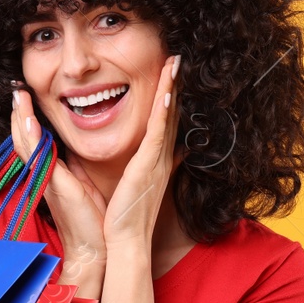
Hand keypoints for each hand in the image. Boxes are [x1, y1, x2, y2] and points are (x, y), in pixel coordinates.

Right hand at [12, 85, 107, 292]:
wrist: (96, 248)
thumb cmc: (90, 219)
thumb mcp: (81, 185)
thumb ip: (73, 166)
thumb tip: (72, 149)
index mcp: (51, 172)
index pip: (34, 138)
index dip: (28, 117)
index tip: (25, 94)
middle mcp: (44, 174)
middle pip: (24, 137)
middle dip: (19, 112)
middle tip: (16, 87)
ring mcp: (46, 179)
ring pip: (26, 143)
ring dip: (21, 119)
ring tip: (18, 96)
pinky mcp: (54, 185)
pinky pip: (39, 158)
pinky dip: (31, 139)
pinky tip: (28, 122)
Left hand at [104, 54, 181, 249]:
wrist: (126, 243)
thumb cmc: (125, 220)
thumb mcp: (133, 188)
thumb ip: (137, 169)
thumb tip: (135, 157)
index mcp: (155, 162)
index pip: (165, 123)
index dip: (170, 97)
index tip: (171, 75)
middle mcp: (161, 159)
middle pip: (171, 114)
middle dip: (175, 85)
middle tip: (178, 59)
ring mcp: (157, 162)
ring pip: (167, 118)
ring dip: (172, 89)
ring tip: (176, 63)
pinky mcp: (148, 167)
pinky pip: (158, 134)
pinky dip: (164, 112)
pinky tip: (167, 92)